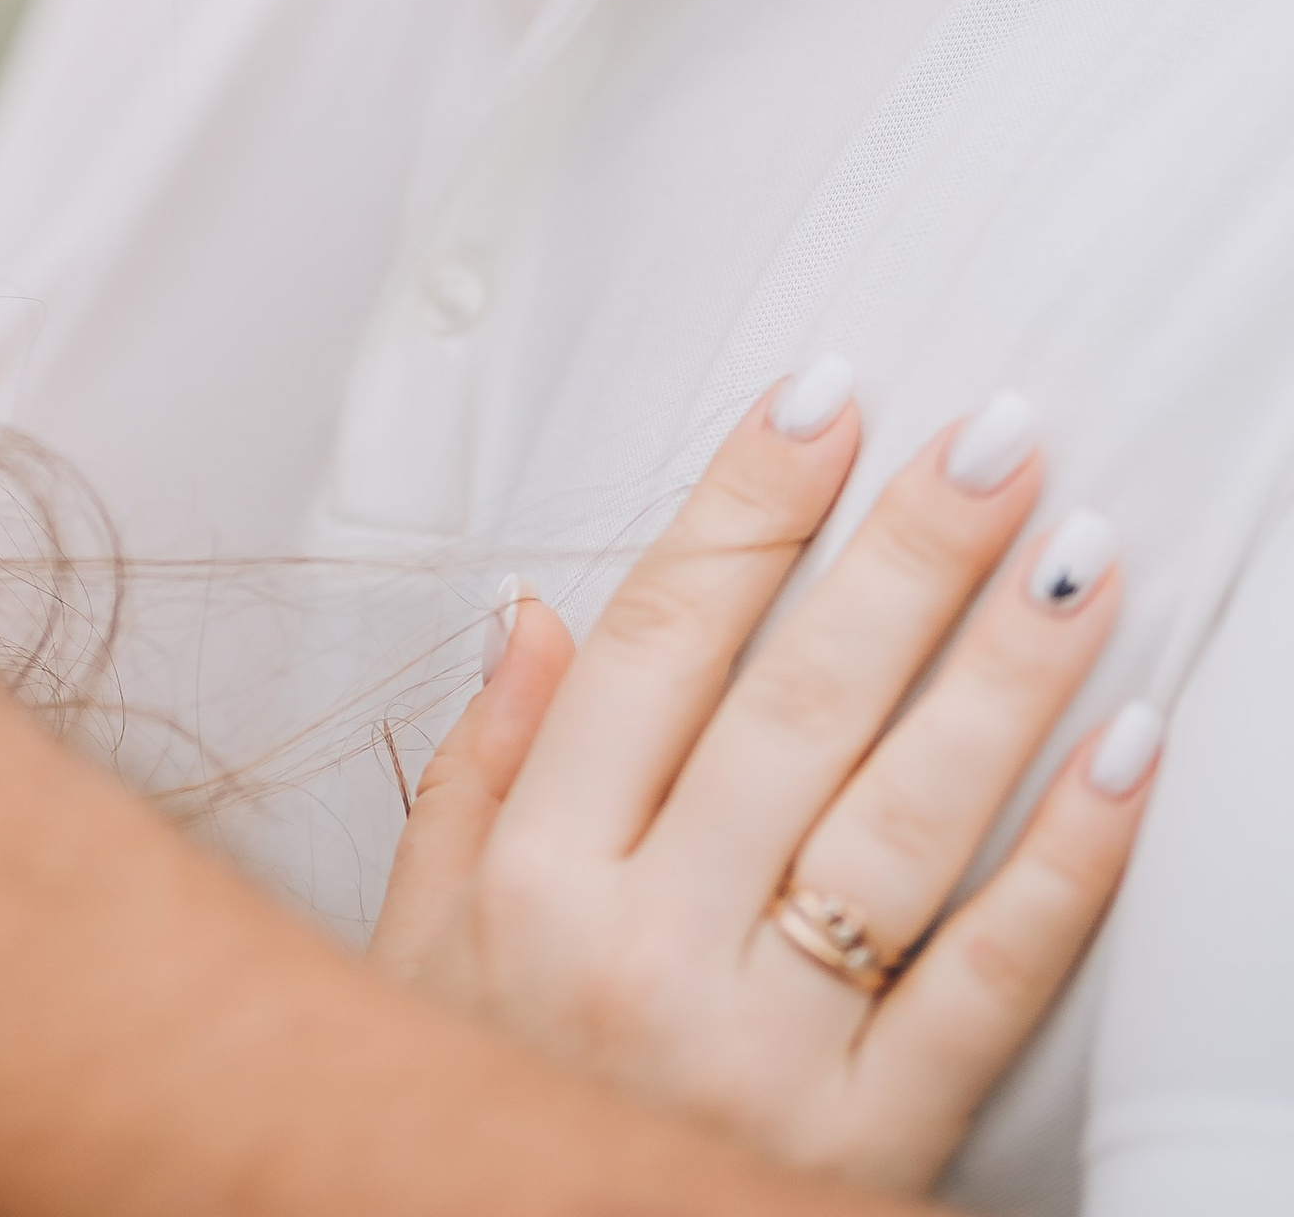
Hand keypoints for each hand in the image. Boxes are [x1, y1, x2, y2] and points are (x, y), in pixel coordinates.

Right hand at [371, 373, 1155, 1190]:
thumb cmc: (476, 1097)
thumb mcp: (421, 936)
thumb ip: (477, 768)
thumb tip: (535, 607)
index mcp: (535, 876)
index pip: (658, 642)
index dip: (745, 508)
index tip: (821, 401)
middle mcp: (643, 948)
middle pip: (800, 707)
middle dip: (907, 555)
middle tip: (996, 437)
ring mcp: (761, 1051)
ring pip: (900, 822)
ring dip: (1003, 674)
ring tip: (1078, 554)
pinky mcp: (862, 1148)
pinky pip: (982, 986)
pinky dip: (1063, 866)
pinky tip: (1122, 755)